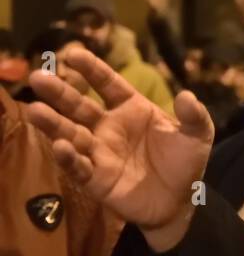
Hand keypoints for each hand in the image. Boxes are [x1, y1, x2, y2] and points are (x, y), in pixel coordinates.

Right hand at [27, 49, 213, 250]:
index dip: (92, 69)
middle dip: (59, 92)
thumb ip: (193, 115)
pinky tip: (61, 146)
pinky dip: (68, 157)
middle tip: (37, 77)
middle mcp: (109, 127)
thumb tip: (186, 95)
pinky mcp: (96, 179)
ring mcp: (100, 152)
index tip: (73, 53)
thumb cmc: (185, 163)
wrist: (181, 202)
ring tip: (35, 110)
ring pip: (71, 134)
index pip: (107, 84)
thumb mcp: (197, 136)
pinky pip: (78, 166)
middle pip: (79, 106)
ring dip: (53, 124)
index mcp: (131, 109)